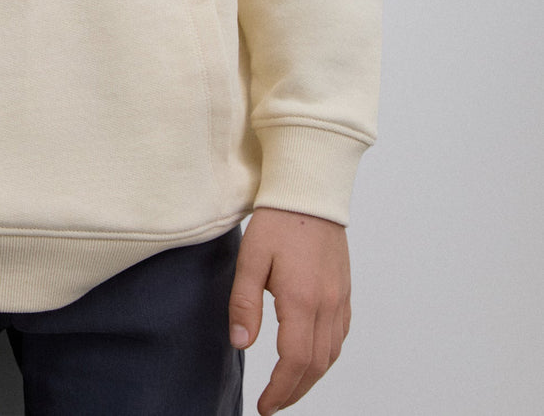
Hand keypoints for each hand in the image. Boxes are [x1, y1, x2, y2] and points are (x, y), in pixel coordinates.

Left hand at [227, 207, 350, 414]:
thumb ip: (244, 302)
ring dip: (312, 377)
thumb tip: (241, 343)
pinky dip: (327, 355)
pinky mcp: (344, 289)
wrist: (310, 191)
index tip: (266, 406)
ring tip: (289, 386)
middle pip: (317, 365)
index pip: (296, 361)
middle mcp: (327, 304)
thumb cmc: (278, 220)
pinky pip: (341, 334)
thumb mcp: (251, 258)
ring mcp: (340, 297)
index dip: (281, 389)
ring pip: (332, 353)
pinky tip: (312, 356)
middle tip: (274, 404)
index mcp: (302, 299)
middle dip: (295, 390)